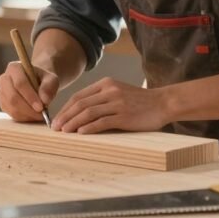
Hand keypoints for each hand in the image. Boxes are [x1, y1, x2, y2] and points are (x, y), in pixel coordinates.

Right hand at [0, 61, 58, 121]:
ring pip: (11, 107)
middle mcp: (4, 78)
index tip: (41, 107)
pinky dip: (23, 118)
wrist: (36, 83)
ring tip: (39, 116)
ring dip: (27, 115)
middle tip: (41, 115)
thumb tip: (44, 100)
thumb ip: (49, 86)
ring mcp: (1, 92)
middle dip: (28, 108)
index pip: (20, 83)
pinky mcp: (3, 104)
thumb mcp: (51, 79)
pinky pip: (11, 114)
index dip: (30, 97)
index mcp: (14, 67)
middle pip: (13, 97)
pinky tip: (33, 116)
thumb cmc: (43, 79)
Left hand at [52, 77, 170, 133]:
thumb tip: (80, 114)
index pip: (79, 96)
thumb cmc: (140, 101)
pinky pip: (102, 121)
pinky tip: (81, 133)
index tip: (56, 119)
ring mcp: (117, 103)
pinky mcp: (124, 115)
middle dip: (65, 116)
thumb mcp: (118, 92)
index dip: (65, 108)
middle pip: (80, 104)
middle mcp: (110, 91)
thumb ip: (101, 99)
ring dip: (73, 123)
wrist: (163, 103)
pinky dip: (89, 127)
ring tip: (64, 132)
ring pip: (88, 112)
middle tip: (55, 128)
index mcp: (106, 84)